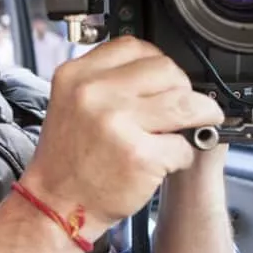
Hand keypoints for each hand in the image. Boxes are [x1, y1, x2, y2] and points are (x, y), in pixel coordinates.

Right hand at [21, 36, 224, 238]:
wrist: (54, 205)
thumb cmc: (67, 160)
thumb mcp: (70, 103)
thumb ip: (105, 81)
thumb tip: (156, 71)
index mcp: (76, 76)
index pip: (135, 47)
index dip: (157, 63)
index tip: (164, 80)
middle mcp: (94, 94)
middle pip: (166, 71)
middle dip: (182, 90)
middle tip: (181, 108)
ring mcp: (117, 123)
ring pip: (186, 104)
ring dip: (199, 117)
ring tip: (192, 127)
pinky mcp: (139, 155)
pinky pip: (183, 145)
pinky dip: (183, 155)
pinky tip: (166, 160)